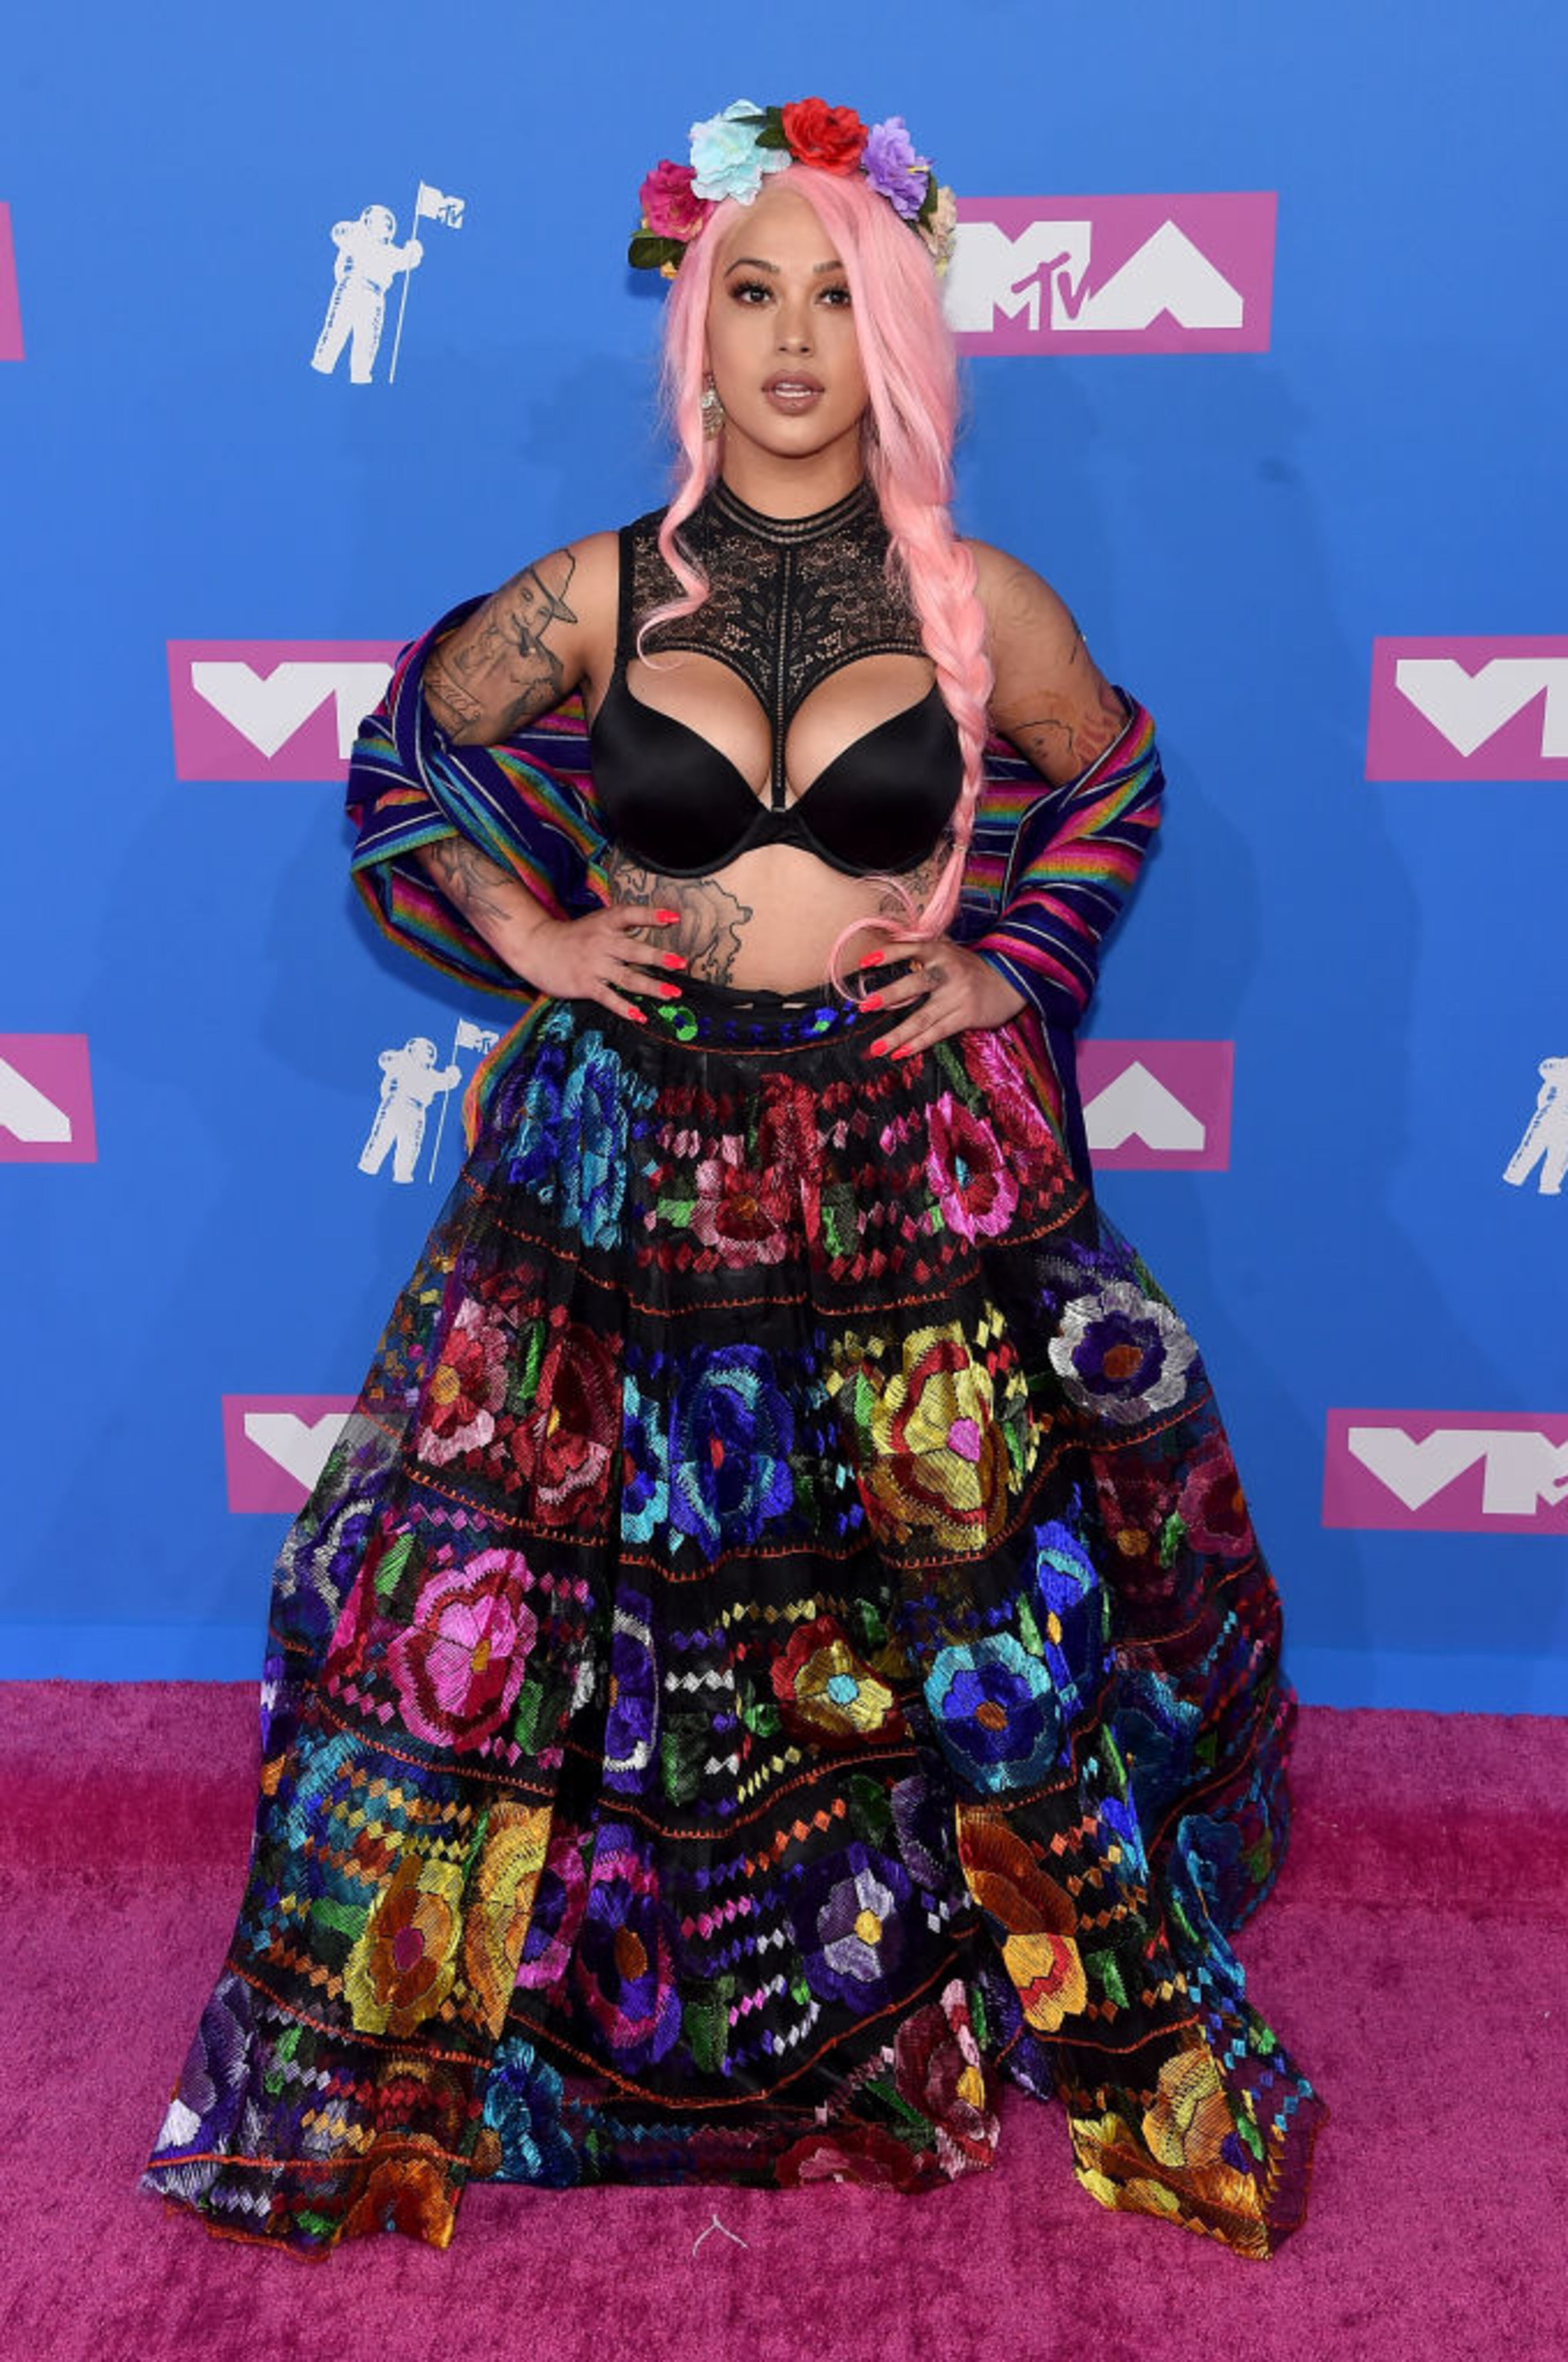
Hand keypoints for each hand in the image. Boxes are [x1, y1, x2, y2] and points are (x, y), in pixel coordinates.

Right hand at [510, 904, 685, 1021]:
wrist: (537, 948)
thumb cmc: (574, 936)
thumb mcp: (597, 922)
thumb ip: (623, 924)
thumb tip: (658, 921)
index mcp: (605, 923)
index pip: (630, 916)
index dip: (652, 916)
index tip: (674, 919)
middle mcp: (601, 943)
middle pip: (634, 951)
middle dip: (659, 958)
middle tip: (681, 963)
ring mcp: (594, 965)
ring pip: (627, 977)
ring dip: (651, 987)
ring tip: (672, 994)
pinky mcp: (586, 984)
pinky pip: (609, 998)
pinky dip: (624, 1008)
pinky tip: (640, 1016)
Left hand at [858, 937, 1024, 1061]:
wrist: (1011, 980)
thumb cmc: (970, 968)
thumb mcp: (949, 953)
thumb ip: (922, 957)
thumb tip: (883, 965)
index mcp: (941, 952)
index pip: (911, 949)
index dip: (889, 954)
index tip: (865, 961)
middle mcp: (948, 973)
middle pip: (915, 984)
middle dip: (889, 995)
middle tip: (866, 1005)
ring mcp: (958, 996)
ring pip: (922, 1017)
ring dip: (897, 1034)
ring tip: (876, 1047)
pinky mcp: (966, 1016)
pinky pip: (937, 1032)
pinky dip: (918, 1044)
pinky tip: (900, 1052)